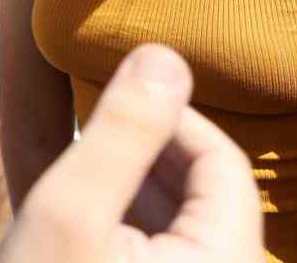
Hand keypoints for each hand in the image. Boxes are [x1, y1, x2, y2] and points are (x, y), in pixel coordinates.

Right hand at [0, 44, 262, 262]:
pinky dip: (132, 234)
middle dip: (148, 158)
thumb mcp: (71, 208)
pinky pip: (167, 259)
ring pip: (185, 229)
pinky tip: (85, 232)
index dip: (168, 118)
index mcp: (225, 262)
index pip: (222, 162)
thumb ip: (123, 130)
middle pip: (208, 197)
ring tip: (79, 192)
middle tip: (84, 148)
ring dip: (136, 196)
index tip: (108, 104)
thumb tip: (165, 55)